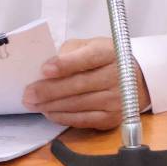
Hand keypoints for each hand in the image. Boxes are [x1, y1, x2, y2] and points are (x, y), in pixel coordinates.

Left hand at [23, 37, 149, 130]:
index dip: (66, 64)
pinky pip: (82, 120)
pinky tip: (49, 112)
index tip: (44, 69)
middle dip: (50, 90)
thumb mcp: (91, 45)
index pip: (88, 58)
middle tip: (28, 93)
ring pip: (78, 105)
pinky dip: (62, 117)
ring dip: (51, 105)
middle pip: (80, 85)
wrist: (138, 79)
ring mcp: (117, 100)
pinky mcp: (112, 118)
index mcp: (111, 53)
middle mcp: (118, 76)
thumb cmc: (106, 59)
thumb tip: (47, 67)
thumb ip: (70, 51)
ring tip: (32, 103)